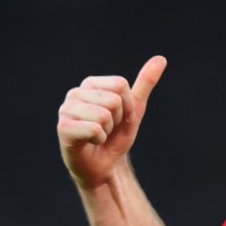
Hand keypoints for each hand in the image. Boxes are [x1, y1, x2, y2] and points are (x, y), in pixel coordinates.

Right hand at [57, 55, 167, 188]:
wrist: (105, 166)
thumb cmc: (116, 138)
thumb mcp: (134, 109)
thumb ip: (144, 83)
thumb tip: (161, 58)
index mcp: (90, 85)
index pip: (120, 85)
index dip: (127, 106)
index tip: (119, 119)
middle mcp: (75, 94)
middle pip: (114, 99)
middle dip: (118, 119)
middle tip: (108, 130)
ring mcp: (66, 110)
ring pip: (104, 115)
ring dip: (108, 131)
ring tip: (99, 136)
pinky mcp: (63, 128)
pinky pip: (95, 128)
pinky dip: (100, 139)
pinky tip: (91, 143)